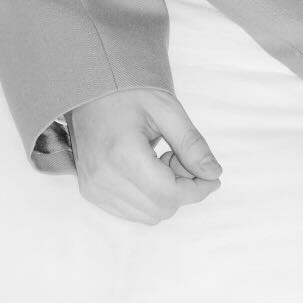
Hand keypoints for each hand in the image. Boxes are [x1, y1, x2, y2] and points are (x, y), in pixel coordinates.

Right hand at [65, 86, 221, 224]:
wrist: (89, 87)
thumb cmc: (128, 92)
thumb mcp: (167, 109)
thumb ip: (192, 144)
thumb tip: (214, 174)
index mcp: (123, 155)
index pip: (169, 195)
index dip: (198, 190)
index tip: (211, 177)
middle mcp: (104, 178)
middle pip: (160, 209)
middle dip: (181, 189)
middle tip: (180, 158)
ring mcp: (94, 188)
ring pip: (146, 215)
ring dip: (164, 195)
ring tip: (161, 161)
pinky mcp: (90, 191)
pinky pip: (129, 212)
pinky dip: (147, 199)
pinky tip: (147, 171)